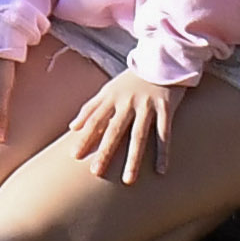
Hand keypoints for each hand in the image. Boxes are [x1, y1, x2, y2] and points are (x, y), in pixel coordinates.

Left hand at [63, 69, 185, 183]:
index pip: (94, 120)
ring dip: (133, 159)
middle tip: (95, 172)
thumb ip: (90, 107)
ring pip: (139, 136)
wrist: (163, 60)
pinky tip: (161, 171)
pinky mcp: (167, 108)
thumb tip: (72, 127)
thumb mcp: (109, 89)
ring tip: (128, 181)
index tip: (74, 156)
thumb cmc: (132, 79)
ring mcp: (148, 105)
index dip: (84, 137)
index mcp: (111, 97)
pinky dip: (163, 152)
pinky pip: (164, 134)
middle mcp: (128, 102)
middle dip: (105, 152)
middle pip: (114, 131)